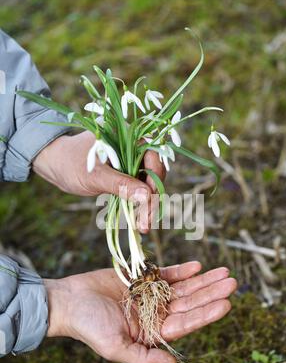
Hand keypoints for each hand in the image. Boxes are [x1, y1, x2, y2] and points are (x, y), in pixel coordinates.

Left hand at [33, 131, 164, 232]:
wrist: (54, 164)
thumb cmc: (69, 163)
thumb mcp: (95, 176)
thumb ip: (121, 184)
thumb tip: (146, 196)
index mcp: (128, 136)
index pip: (153, 156)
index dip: (155, 178)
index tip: (150, 200)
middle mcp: (133, 146)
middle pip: (153, 172)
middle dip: (152, 198)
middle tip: (146, 222)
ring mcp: (130, 161)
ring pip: (146, 183)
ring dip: (146, 205)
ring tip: (142, 226)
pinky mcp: (125, 173)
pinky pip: (137, 188)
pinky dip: (137, 204)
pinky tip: (137, 220)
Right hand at [46, 262, 236, 362]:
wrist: (70, 301)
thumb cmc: (89, 327)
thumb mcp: (116, 348)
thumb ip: (145, 358)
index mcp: (153, 333)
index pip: (187, 323)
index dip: (207, 313)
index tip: (227, 303)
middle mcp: (156, 314)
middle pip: (190, 303)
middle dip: (211, 293)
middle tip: (233, 282)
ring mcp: (150, 295)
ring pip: (183, 288)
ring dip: (203, 280)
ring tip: (224, 272)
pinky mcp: (141, 278)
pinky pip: (166, 274)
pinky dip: (182, 270)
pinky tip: (198, 266)